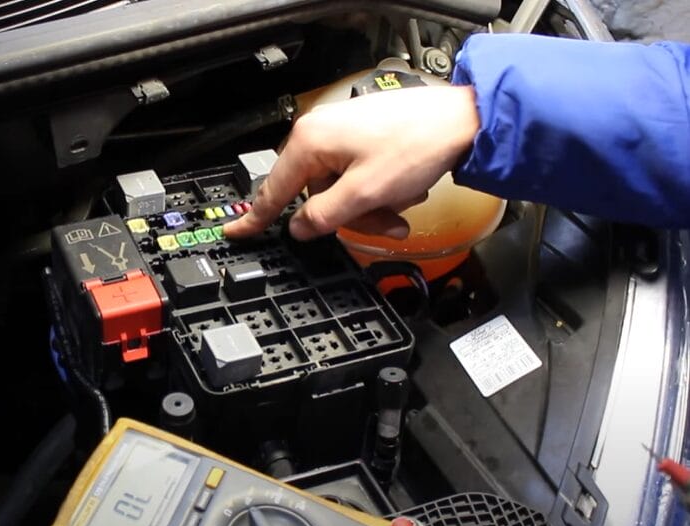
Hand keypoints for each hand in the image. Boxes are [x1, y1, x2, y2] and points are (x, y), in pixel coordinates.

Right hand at [224, 85, 478, 239]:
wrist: (463, 121)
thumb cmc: (417, 145)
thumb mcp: (364, 194)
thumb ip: (324, 216)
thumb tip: (299, 228)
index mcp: (310, 142)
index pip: (273, 190)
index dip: (256, 218)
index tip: (236, 232)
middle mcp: (320, 133)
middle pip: (315, 196)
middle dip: (350, 217)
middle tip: (383, 223)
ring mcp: (343, 133)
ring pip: (341, 190)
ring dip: (371, 208)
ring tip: (402, 207)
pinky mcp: (363, 136)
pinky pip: (358, 177)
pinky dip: (379, 191)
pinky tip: (405, 189)